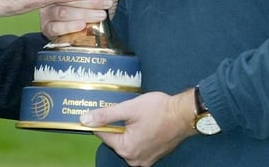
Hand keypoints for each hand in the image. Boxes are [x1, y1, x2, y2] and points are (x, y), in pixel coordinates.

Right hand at [39, 0, 130, 38]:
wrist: (85, 36)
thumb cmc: (94, 9)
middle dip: (90, 0)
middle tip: (107, 2)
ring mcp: (48, 12)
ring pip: (63, 11)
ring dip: (83, 13)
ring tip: (101, 15)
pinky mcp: (47, 27)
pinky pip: (54, 27)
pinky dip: (68, 26)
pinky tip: (82, 25)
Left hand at [79, 89, 195, 166]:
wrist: (184, 114)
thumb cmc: (159, 110)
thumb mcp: (129, 108)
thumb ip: (106, 115)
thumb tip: (85, 119)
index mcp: (127, 149)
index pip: (102, 134)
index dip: (102, 120)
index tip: (105, 110)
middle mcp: (134, 159)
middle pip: (114, 139)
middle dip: (117, 125)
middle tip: (127, 112)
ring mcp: (144, 160)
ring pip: (126, 142)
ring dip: (127, 130)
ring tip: (138, 117)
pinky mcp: (152, 156)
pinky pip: (137, 146)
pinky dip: (137, 135)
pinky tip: (144, 124)